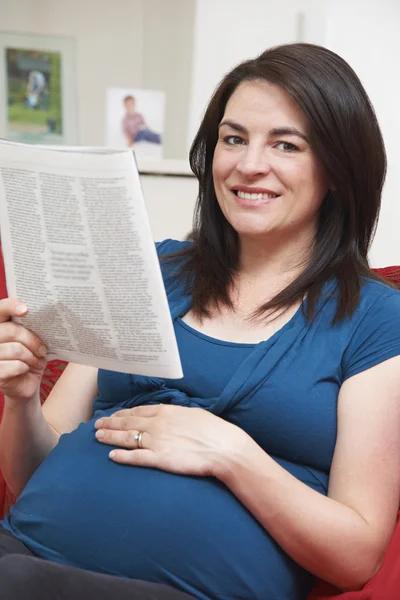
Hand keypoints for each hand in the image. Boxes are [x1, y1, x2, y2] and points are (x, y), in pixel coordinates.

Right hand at [0, 298, 46, 403]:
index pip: (0, 309)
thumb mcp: (31, 340)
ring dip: (32, 356)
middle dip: (32, 340)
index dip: (10, 306)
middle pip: (12, 331)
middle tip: (42, 349)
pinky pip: (15, 366)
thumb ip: (31, 326)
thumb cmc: (29, 357)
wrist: (26, 384)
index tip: (26, 309)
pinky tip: (27, 369)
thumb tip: (45, 316)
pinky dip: (26, 367)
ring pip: (16, 350)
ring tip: (37, 360)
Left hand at [94, 404, 246, 476]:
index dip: (123, 413)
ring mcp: (157, 442)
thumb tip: (170, 416)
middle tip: (97, 424)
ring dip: (110, 437)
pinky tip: (111, 456)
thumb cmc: (213, 430)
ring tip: (98, 437)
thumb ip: (176, 415)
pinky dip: (122, 456)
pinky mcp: (160, 459)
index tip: (113, 415)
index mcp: (166, 412)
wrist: (223, 446)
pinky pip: (136, 457)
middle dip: (110, 423)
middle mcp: (157, 424)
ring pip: (127, 438)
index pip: (138, 411)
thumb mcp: (193, 414)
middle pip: (127, 423)